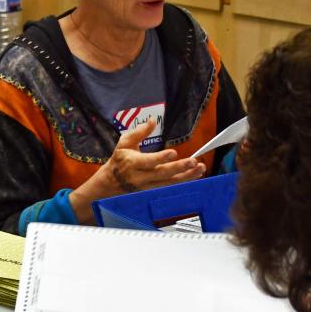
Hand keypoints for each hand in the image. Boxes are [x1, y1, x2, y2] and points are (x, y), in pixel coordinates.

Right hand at [68, 119, 204, 223]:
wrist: (110, 183)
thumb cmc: (119, 159)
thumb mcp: (124, 143)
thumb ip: (139, 132)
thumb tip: (153, 120)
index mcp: (132, 163)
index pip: (148, 162)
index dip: (161, 158)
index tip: (173, 152)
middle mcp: (140, 177)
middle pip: (162, 174)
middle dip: (179, 168)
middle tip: (194, 162)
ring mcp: (148, 186)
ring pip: (169, 182)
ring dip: (186, 176)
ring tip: (200, 168)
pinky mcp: (153, 191)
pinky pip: (170, 186)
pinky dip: (183, 181)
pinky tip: (195, 175)